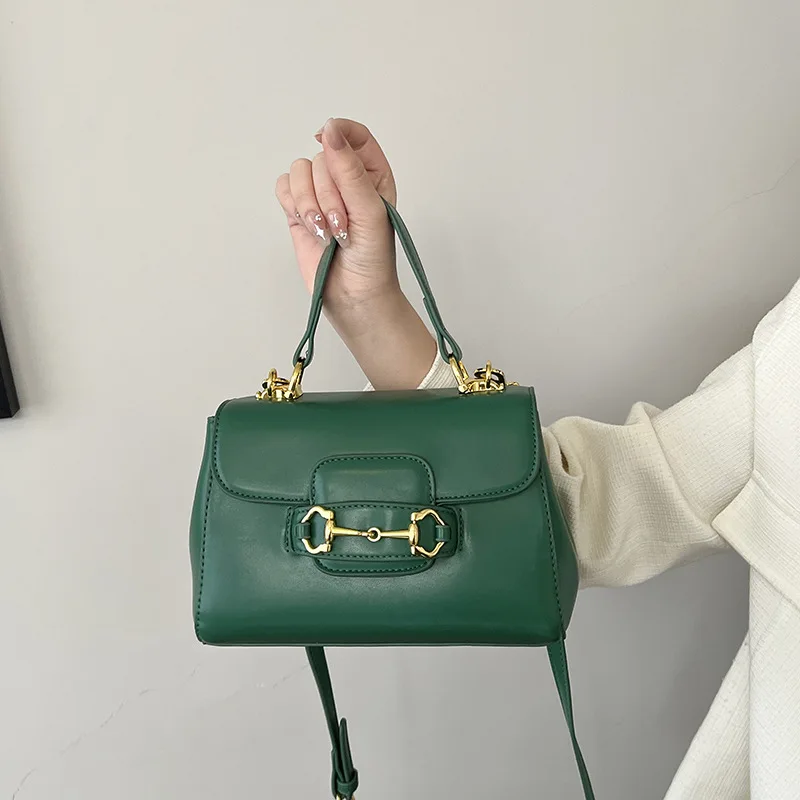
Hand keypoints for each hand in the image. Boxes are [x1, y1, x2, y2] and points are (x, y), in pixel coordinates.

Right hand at [274, 117, 436, 390]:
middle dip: (329, 193)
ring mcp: (319, 195)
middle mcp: (345, 180)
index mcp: (372, 175)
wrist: (353, 295)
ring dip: (310, 202)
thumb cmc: (372, 258)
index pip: (355, 135)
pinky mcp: (298, 212)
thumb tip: (329, 132)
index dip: (340, 132)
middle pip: (323, 157)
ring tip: (327, 232)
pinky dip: (293, 206)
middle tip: (342, 226)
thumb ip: (349, 171)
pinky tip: (309, 227)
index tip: (327, 140)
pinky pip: (283, 188)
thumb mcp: (369, 211)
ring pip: (300, 171)